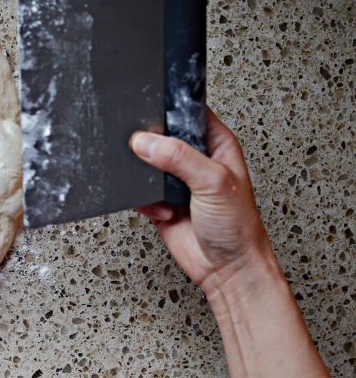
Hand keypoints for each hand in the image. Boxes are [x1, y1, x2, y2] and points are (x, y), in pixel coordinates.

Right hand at [130, 107, 276, 293]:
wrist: (226, 268)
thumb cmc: (238, 226)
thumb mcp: (214, 182)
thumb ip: (179, 158)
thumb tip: (146, 142)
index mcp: (215, 144)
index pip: (188, 112)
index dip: (170, 108)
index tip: (150, 111)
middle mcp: (195, 160)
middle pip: (160, 137)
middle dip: (149, 146)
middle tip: (147, 154)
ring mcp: (176, 181)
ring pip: (145, 164)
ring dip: (145, 178)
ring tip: (160, 191)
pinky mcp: (160, 202)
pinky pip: (139, 192)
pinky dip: (144, 201)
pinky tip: (163, 211)